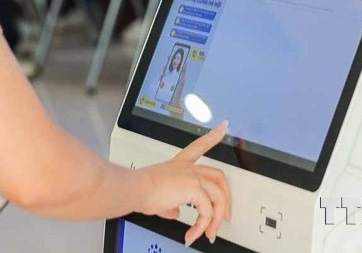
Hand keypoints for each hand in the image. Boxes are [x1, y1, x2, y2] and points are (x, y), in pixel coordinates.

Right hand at [137, 121, 230, 245]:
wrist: (135, 189)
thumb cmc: (139, 190)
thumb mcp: (158, 197)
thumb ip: (170, 203)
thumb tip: (175, 212)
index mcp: (179, 164)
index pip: (199, 145)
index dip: (213, 136)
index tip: (223, 127)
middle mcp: (188, 168)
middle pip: (218, 176)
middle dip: (226, 197)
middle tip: (225, 215)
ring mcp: (192, 177)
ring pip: (218, 197)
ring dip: (215, 220)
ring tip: (208, 233)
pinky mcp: (194, 189)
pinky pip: (207, 211)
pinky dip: (202, 226)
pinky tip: (192, 234)